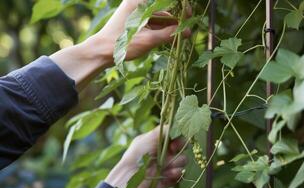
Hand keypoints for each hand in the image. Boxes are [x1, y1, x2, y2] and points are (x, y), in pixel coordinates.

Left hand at [50, 1, 189, 90]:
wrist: (99, 53)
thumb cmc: (121, 45)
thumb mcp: (149, 40)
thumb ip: (169, 34)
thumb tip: (186, 32)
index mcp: (139, 2)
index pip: (164, 1)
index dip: (180, 7)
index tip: (190, 15)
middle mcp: (137, 4)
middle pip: (162, 9)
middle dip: (175, 19)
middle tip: (187, 30)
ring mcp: (134, 14)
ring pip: (157, 17)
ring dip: (168, 26)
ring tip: (180, 37)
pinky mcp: (133, 23)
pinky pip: (151, 23)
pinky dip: (160, 30)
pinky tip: (169, 38)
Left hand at [105, 126, 186, 187]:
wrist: (131, 177)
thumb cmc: (137, 154)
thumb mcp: (149, 137)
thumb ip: (164, 130)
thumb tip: (176, 125)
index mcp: (159, 141)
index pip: (175, 136)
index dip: (178, 136)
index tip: (175, 139)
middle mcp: (165, 152)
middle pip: (182, 147)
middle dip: (180, 147)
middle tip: (173, 149)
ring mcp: (168, 165)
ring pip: (183, 160)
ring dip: (176, 161)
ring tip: (166, 165)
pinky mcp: (170, 178)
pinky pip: (180, 174)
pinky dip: (175, 173)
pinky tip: (167, 174)